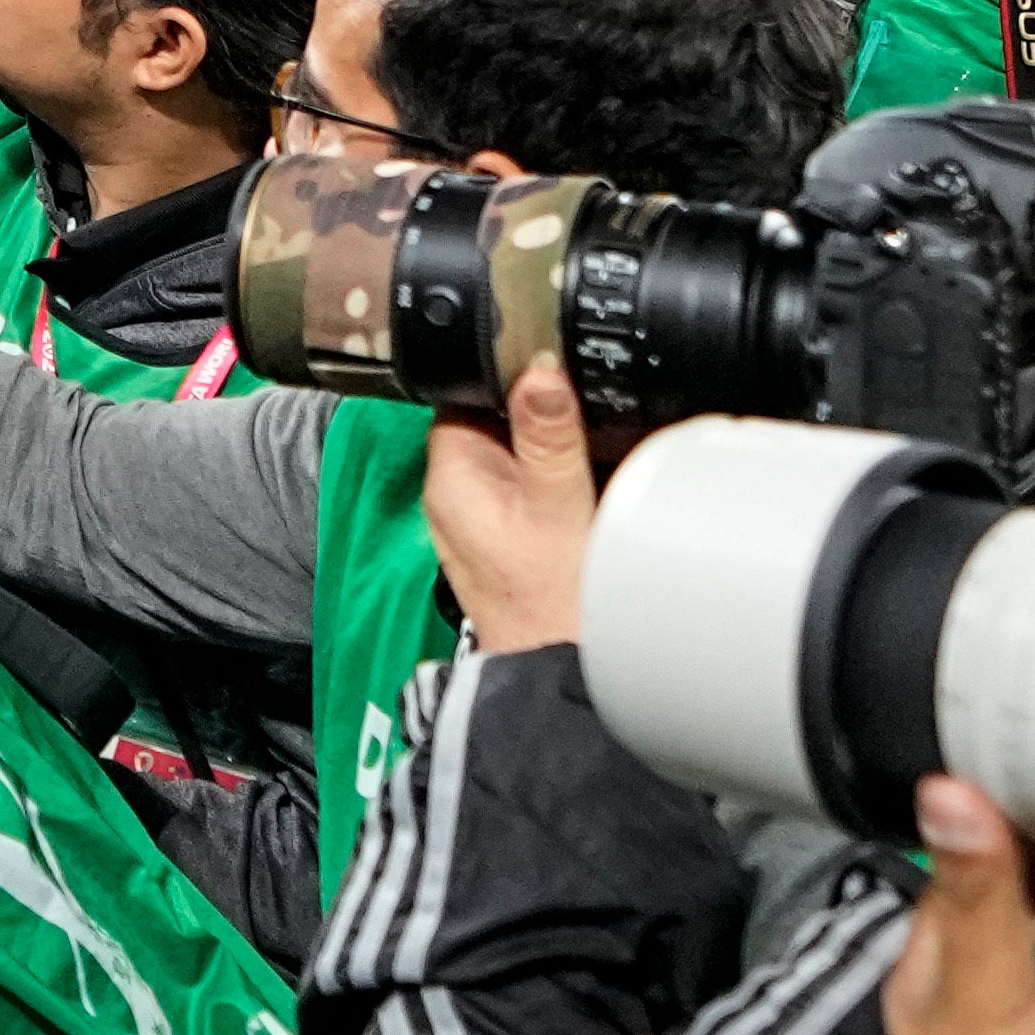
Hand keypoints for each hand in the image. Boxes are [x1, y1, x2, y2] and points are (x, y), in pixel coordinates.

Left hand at [419, 358, 602, 652]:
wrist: (564, 673)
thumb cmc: (556, 602)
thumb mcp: (558, 504)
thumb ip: (548, 437)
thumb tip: (538, 370)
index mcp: (448, 478)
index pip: (458, 398)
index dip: (498, 376)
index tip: (541, 360)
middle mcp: (453, 497)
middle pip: (487, 424)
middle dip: (528, 411)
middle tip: (578, 401)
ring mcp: (478, 521)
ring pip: (509, 457)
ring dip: (543, 447)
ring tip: (586, 441)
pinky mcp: (506, 541)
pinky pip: (523, 490)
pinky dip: (549, 480)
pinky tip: (583, 482)